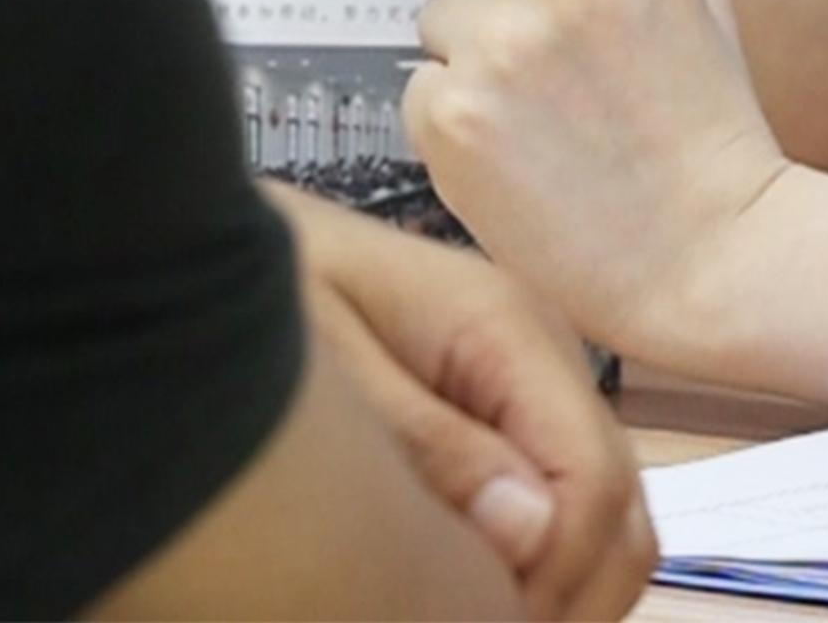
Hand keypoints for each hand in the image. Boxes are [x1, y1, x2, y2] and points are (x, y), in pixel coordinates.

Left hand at [270, 186, 654, 622]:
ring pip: (604, 520)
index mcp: (507, 329)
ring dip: (558, 586)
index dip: (554, 576)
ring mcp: (531, 384)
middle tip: (471, 621)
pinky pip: (557, 505)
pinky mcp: (504, 409)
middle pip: (621, 511)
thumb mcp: (321, 367)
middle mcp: (544, 355)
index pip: (593, 480)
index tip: (478, 617)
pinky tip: (466, 584)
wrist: (206, 241)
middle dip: (567, 594)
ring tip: (468, 608)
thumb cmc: (256, 295)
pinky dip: (536, 564)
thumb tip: (532, 532)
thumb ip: (427, 446)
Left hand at [394, 0, 798, 370]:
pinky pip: (422, 85)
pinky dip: (456, 118)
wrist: (717, 258)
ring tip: (545, 112)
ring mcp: (501, 45)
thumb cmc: (710, 130)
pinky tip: (519, 155)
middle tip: (499, 1)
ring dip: (471, 51)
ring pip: (436, 11)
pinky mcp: (453, 116)